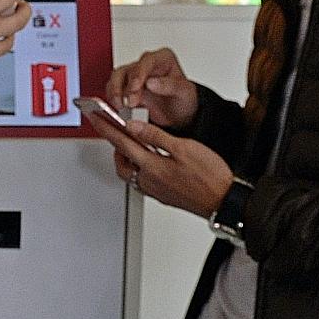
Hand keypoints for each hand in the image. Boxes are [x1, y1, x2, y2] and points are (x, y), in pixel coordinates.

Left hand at [85, 113, 233, 217]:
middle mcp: (149, 181)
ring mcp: (156, 190)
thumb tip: (133, 127)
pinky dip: (140, 167)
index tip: (94, 116)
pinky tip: (150, 161)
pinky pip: (143, 180)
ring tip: (133, 143)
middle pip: (121, 162)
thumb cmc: (210, 176)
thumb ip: (156, 136)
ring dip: (127, 157)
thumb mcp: (183, 148)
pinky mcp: (164, 196)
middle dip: (114, 145)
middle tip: (113, 130)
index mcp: (152, 166)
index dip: (105, 127)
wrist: (224, 202)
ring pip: (131, 172)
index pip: (121, 143)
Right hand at [104, 48, 198, 131]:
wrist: (179, 116)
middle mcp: (146, 65)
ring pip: (117, 77)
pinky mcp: (125, 87)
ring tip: (120, 107)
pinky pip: (113, 89)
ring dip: (116, 92)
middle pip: (129, 70)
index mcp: (163, 59)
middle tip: (129, 103)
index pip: (147, 61)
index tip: (135, 87)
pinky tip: (118, 108)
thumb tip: (152, 82)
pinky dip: (113, 98)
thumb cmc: (183, 100)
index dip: (139, 74)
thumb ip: (170, 86)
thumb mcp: (184, 93)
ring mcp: (134, 76)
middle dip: (126, 87)